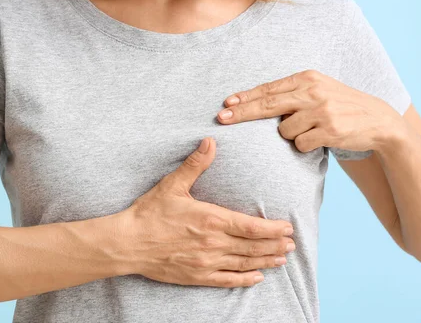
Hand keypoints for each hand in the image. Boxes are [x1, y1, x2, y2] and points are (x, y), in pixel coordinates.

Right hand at [119, 137, 295, 287]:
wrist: (128, 243)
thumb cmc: (150, 213)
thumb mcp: (172, 184)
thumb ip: (195, 164)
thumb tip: (210, 141)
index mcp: (211, 219)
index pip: (251, 227)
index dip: (272, 229)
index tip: (287, 228)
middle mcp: (213, 243)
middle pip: (253, 247)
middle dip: (275, 246)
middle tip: (292, 244)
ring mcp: (206, 262)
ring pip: (244, 263)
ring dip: (265, 262)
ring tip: (281, 259)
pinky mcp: (197, 276)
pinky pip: (227, 280)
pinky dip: (244, 279)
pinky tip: (256, 278)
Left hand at [216, 69, 405, 153]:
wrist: (378, 119)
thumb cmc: (339, 104)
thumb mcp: (317, 90)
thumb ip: (291, 93)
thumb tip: (253, 102)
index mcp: (307, 78)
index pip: (269, 89)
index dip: (245, 98)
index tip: (226, 104)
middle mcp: (313, 92)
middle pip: (268, 105)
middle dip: (242, 113)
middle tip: (221, 119)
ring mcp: (322, 111)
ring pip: (284, 131)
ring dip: (292, 135)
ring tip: (312, 128)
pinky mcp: (330, 131)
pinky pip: (300, 144)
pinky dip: (305, 145)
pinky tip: (321, 137)